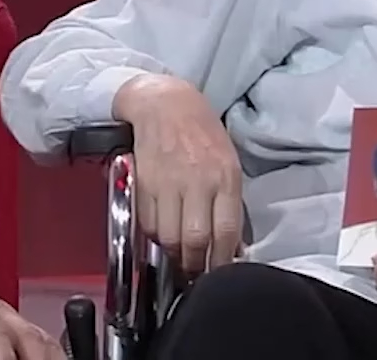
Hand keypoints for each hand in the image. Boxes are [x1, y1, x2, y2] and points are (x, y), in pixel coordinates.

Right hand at [112, 74, 244, 274]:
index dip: (222, 260)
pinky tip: (162, 231)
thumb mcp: (228, 162)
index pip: (225, 231)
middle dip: (195, 264)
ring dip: (173, 253)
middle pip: (195, 239)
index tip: (219, 272)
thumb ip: (230, 203)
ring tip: (178, 255)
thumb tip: (233, 245)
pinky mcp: (144, 182)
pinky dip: (154, 234)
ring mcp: (168, 182)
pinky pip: (148, 222)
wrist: (164, 103)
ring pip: (169, 236)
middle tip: (195, 271)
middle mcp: (198, 180)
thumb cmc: (202, 133)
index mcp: (225, 176)